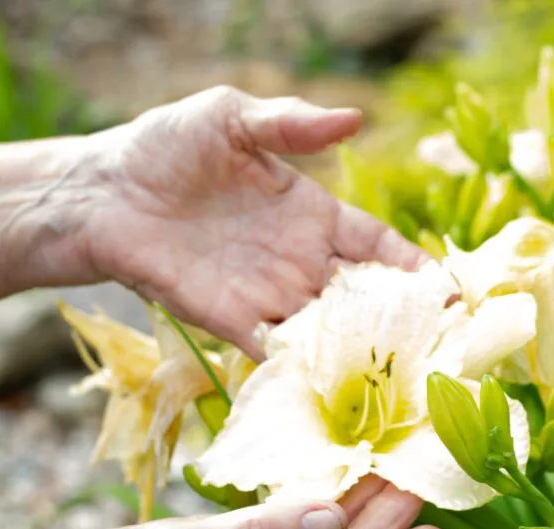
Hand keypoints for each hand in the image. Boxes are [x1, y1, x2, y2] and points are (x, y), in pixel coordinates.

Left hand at [79, 86, 425, 355]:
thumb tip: (357, 119)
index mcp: (314, 216)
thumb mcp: (233, 118)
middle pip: (366, 298)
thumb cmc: (168, 147)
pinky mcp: (233, 322)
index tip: (451, 290)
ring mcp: (270, 296)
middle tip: (443, 345)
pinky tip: (338, 385)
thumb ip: (292, 124)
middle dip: (403, 321)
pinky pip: (279, 352)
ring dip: (363, 352)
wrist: (103, 193)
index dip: (415, 267)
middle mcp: (301, 262)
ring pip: (331, 331)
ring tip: (404, 376)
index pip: (379, 247)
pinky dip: (306, 369)